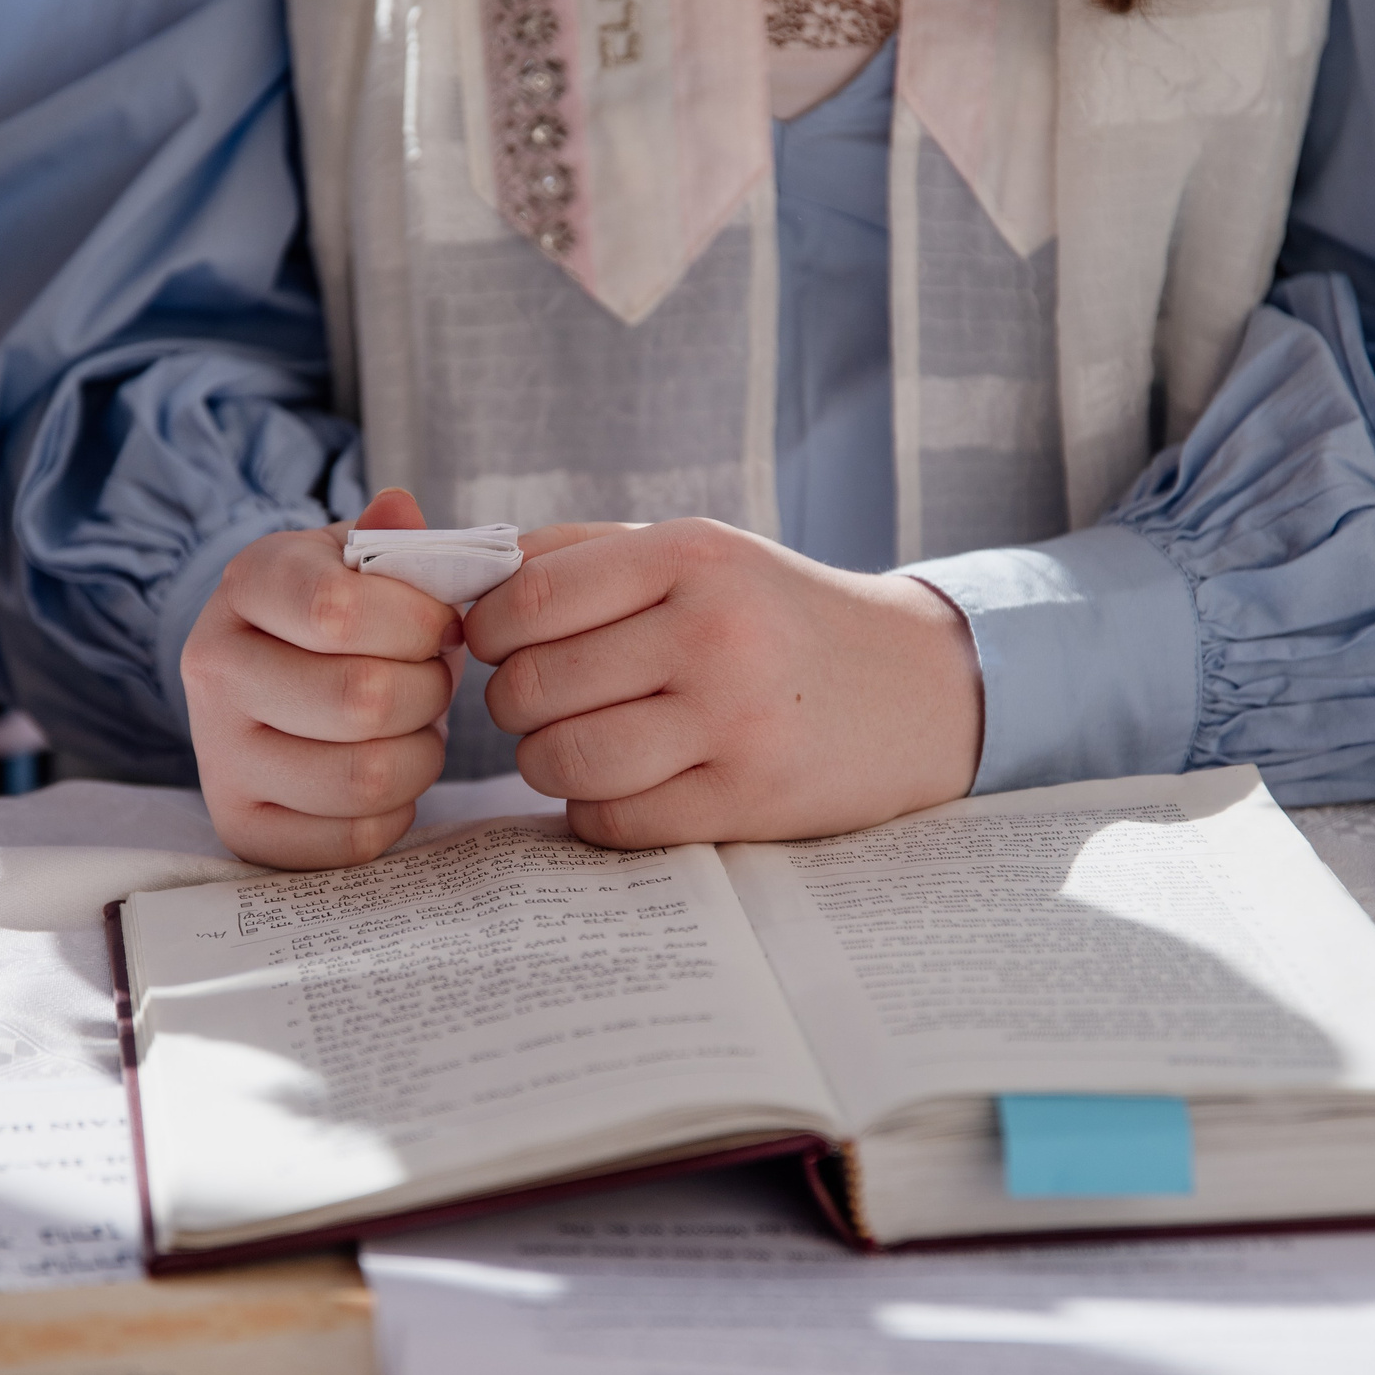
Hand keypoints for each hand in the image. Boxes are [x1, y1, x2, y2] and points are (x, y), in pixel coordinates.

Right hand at [180, 489, 458, 867]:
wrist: (268, 672)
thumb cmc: (335, 611)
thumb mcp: (358, 557)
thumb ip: (392, 536)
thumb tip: (401, 511)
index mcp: (245, 586)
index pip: (338, 611)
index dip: (418, 621)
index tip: (440, 623)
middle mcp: (214, 673)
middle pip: (363, 700)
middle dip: (430, 690)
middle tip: (432, 679)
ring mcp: (219, 758)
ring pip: (366, 776)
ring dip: (423, 753)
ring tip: (415, 726)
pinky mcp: (242, 827)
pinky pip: (354, 840)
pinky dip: (397, 810)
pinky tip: (388, 772)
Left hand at [465, 518, 980, 848]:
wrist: (915, 688)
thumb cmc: (774, 615)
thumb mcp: (699, 552)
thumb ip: (581, 555)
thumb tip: (460, 580)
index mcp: (692, 554)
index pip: (526, 599)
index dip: (490, 632)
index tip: (506, 644)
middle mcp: (713, 633)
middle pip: (533, 686)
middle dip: (516, 703)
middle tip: (545, 701)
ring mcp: (733, 723)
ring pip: (562, 760)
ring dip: (547, 762)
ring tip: (580, 743)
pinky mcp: (746, 801)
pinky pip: (610, 821)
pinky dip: (594, 810)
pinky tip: (627, 783)